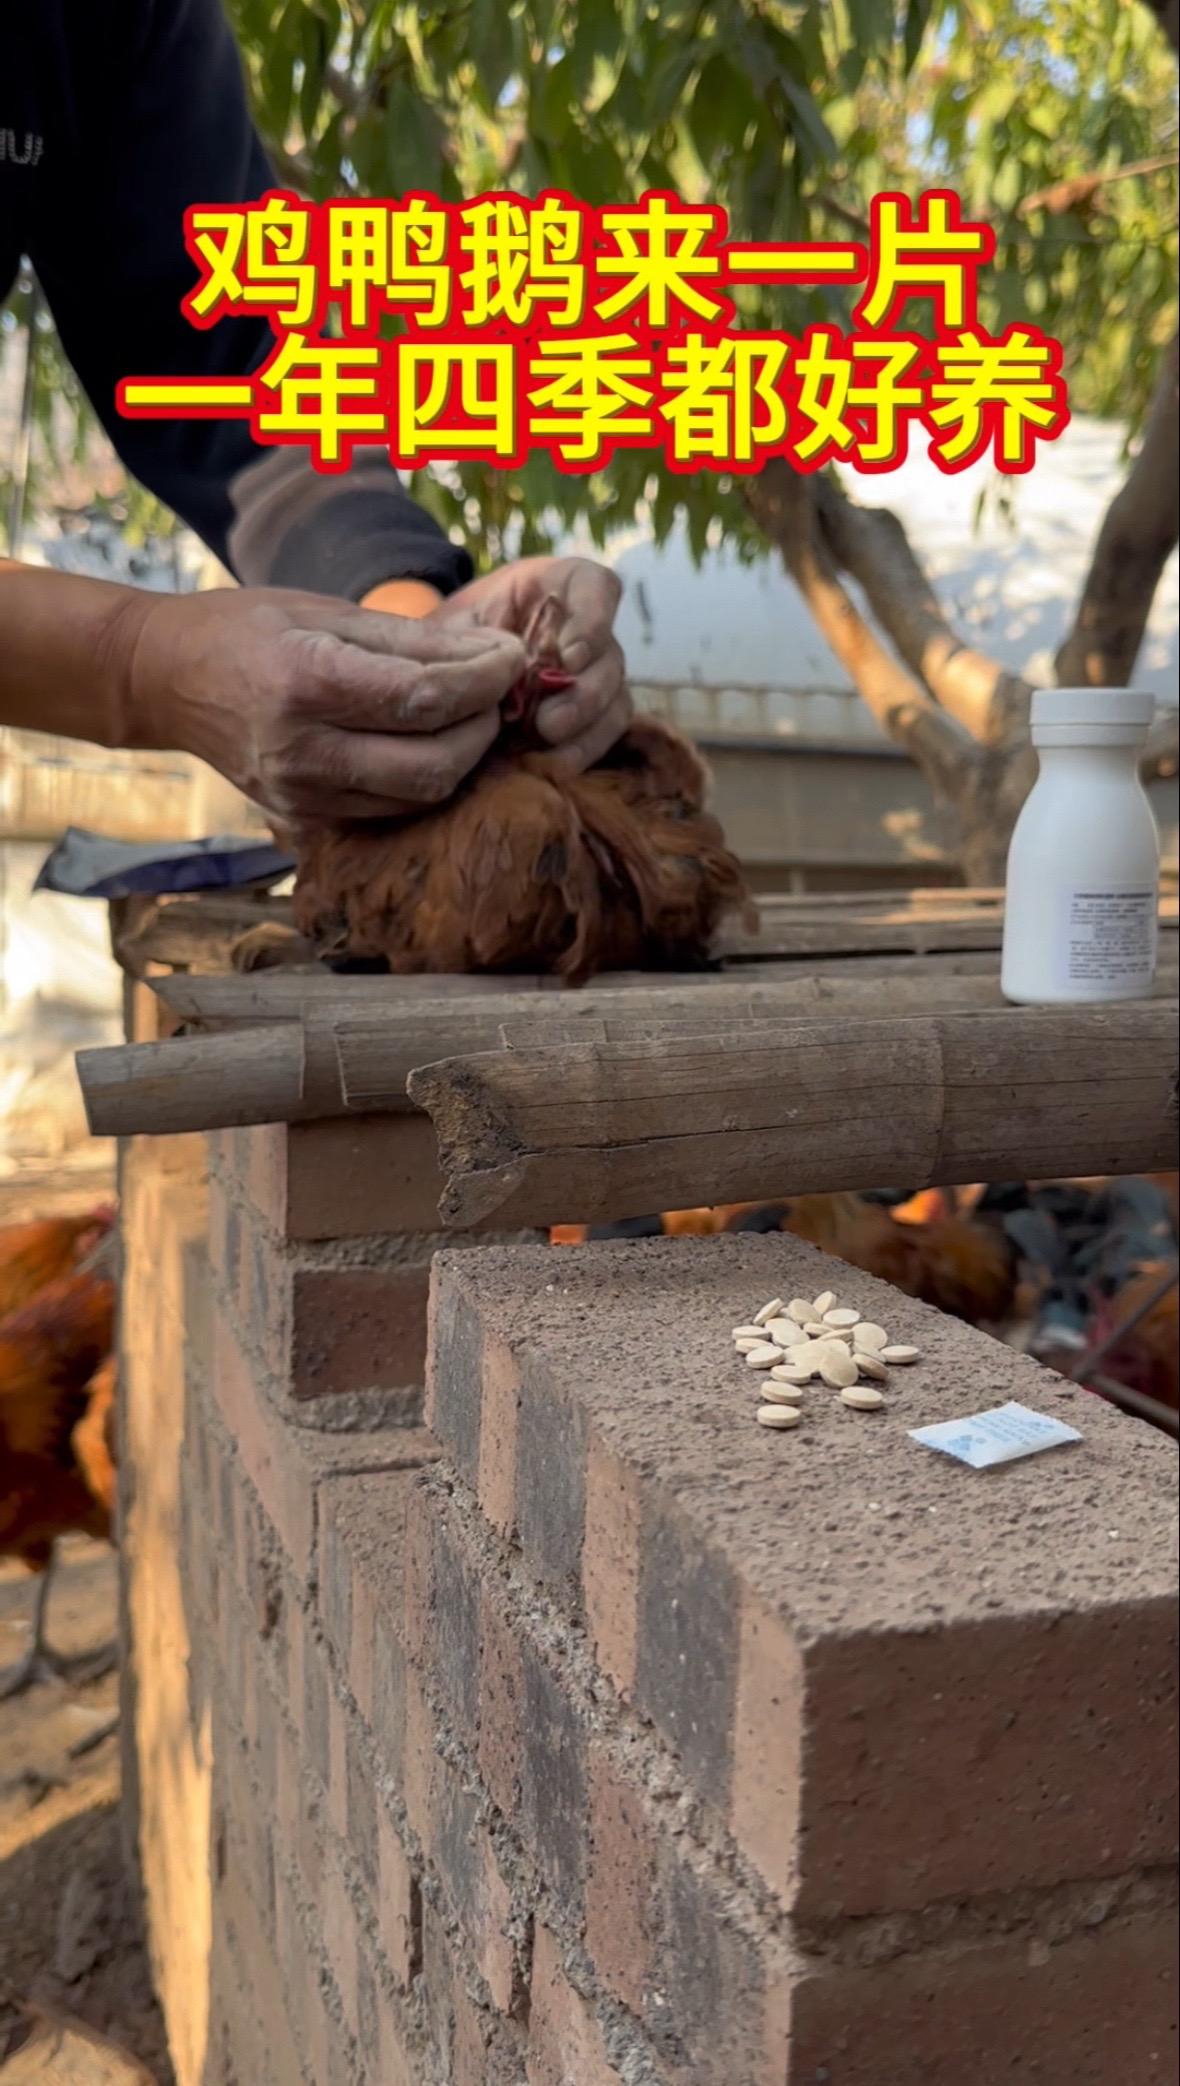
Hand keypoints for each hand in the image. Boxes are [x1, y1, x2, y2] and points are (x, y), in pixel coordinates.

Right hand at [113, 585, 525, 820]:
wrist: (167, 681)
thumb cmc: (249, 630)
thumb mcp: (326, 612)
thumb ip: (414, 640)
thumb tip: (497, 653)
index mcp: (306, 682)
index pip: (425, 698)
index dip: (484, 681)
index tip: (512, 657)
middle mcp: (303, 750)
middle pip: (435, 765)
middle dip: (482, 727)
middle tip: (493, 690)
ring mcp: (302, 796)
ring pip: (420, 796)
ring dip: (462, 757)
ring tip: (467, 714)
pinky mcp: (305, 821)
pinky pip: (391, 810)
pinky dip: (424, 779)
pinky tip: (428, 743)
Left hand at [424, 555, 630, 770]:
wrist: (451, 669)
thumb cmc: (454, 636)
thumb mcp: (453, 625)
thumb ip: (472, 640)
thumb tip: (490, 676)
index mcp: (558, 587)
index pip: (597, 587)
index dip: (592, 622)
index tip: (567, 659)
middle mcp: (587, 630)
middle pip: (609, 654)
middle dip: (584, 693)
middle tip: (549, 724)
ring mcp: (595, 673)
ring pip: (615, 698)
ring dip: (587, 728)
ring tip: (549, 750)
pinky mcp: (594, 713)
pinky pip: (605, 733)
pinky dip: (583, 750)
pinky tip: (553, 767)